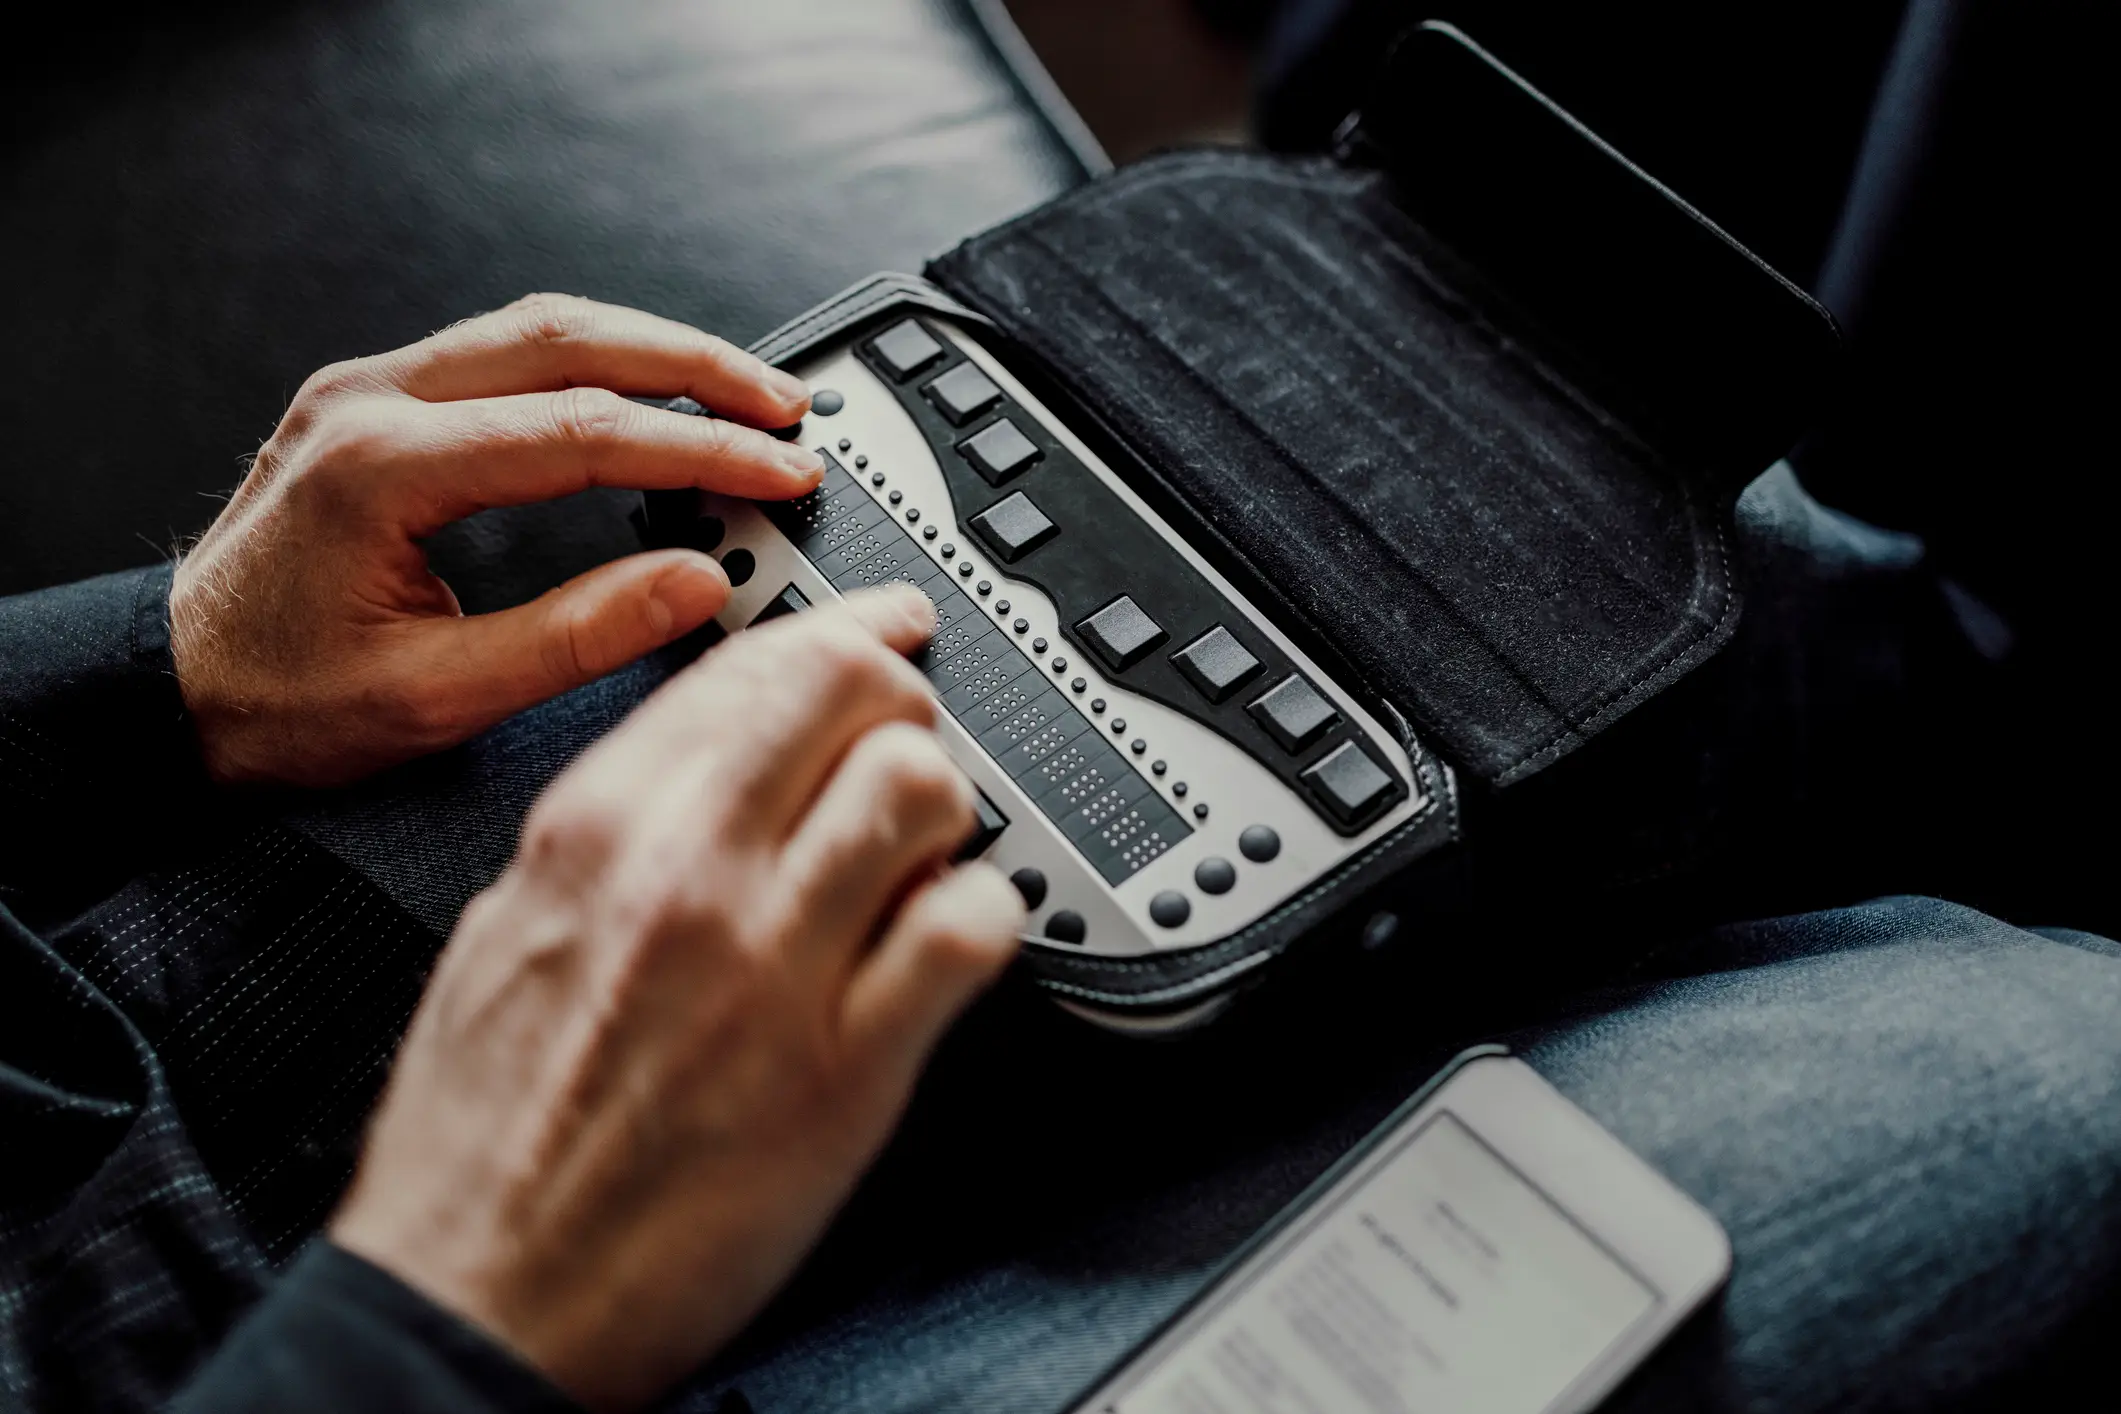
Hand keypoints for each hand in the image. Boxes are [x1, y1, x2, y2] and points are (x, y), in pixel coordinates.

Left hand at [170, 292, 823, 786]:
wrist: (167, 693)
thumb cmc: (277, 703)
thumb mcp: (434, 696)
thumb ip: (576, 637)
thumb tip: (695, 583)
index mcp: (383, 468)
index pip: (580, 429)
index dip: (700, 446)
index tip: (779, 471)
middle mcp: (372, 402)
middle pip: (568, 338)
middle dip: (696, 366)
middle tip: (786, 407)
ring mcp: (370, 390)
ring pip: (540, 326)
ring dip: (652, 349)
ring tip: (742, 390)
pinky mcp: (377, 403)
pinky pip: (506, 350)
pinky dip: (596, 361)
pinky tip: (648, 390)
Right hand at [328, 587, 1026, 1410]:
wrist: (476, 1296)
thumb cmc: (482, 1133)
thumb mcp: (508, 927)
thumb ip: (619, 828)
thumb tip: (720, 763)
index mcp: (596, 828)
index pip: (754, 666)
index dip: (843, 629)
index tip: (883, 627)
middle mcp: (688, 875)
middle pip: (854, 697)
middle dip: (900, 696)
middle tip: (908, 730)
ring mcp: (774, 967)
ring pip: (923, 791)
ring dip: (943, 806)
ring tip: (920, 850)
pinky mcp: (848, 1070)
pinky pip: (971, 929)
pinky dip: (983, 914)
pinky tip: (948, 937)